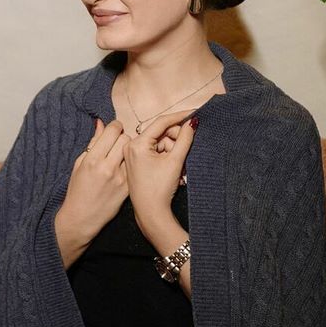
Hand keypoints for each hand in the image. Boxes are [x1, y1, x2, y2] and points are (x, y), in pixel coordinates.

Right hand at [54, 119, 129, 266]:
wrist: (82, 218)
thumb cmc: (77, 190)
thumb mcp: (79, 164)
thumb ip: (93, 143)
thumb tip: (101, 123)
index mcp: (92, 159)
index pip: (112, 131)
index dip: (114, 126)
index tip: (113, 129)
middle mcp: (107, 167)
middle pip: (125, 138)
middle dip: (122, 136)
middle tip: (117, 142)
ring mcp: (120, 178)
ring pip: (133, 152)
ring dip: (129, 150)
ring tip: (121, 155)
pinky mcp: (128, 188)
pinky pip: (135, 167)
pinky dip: (133, 164)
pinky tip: (128, 167)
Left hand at [123, 110, 195, 234]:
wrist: (150, 213)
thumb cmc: (159, 189)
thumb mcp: (175, 161)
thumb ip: (184, 139)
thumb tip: (192, 122)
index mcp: (137, 144)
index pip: (161, 122)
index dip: (180, 117)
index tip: (194, 113)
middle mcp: (131, 146)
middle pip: (161, 133)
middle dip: (176, 141)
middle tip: (186, 152)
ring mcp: (132, 154)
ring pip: (160, 143)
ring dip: (174, 151)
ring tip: (180, 167)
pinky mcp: (137, 162)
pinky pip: (155, 152)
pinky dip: (168, 157)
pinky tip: (175, 169)